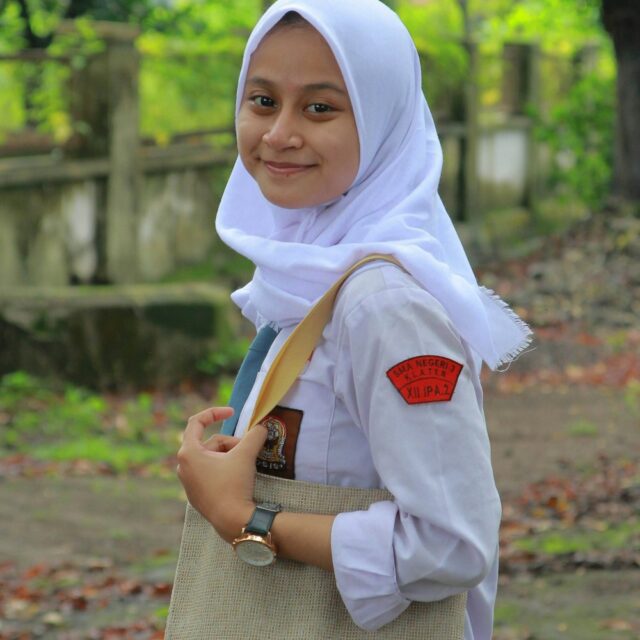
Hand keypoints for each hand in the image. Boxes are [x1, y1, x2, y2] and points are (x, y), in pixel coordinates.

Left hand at [176, 407, 268, 542]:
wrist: (233, 522)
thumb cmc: (234, 485)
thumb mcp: (246, 455)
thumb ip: (254, 435)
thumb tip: (262, 427)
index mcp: (188, 453)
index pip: (196, 422)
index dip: (215, 413)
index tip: (233, 412)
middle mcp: (183, 466)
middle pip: (210, 442)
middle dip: (231, 443)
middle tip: (248, 450)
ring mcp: (188, 482)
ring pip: (211, 458)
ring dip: (229, 456)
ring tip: (245, 465)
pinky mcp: (196, 495)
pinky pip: (210, 472)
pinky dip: (224, 468)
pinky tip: (238, 477)